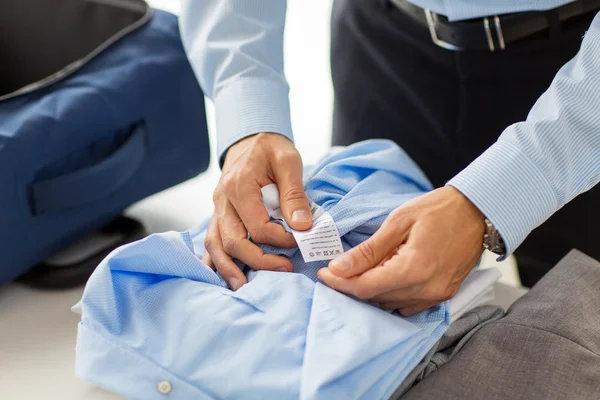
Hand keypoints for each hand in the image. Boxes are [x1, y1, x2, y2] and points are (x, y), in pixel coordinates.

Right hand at [203, 133, 311, 289]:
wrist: (250, 140)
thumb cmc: (270, 149)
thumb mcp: (288, 160)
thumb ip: (294, 193)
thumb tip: (302, 225)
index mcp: (239, 185)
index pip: (258, 225)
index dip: (280, 238)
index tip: (300, 239)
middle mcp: (223, 200)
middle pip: (233, 241)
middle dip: (259, 260)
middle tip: (285, 269)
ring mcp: (217, 209)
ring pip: (215, 245)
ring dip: (229, 268)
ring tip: (244, 287)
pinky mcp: (218, 216)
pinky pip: (210, 241)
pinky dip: (215, 261)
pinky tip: (224, 277)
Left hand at [317, 186, 485, 315]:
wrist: (478, 212)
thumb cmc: (438, 210)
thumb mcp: (398, 222)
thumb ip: (368, 250)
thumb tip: (339, 267)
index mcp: (414, 268)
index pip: (366, 287)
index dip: (340, 283)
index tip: (323, 273)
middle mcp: (427, 289)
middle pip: (376, 298)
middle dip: (351, 285)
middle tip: (336, 269)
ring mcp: (437, 295)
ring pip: (390, 304)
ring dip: (370, 291)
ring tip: (358, 270)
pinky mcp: (443, 295)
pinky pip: (407, 305)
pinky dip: (390, 295)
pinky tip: (383, 277)